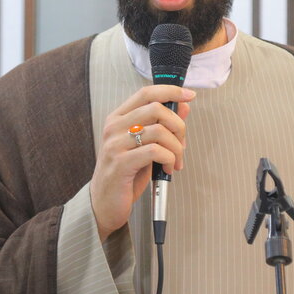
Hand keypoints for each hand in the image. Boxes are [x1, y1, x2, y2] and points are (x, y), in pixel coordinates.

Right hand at [90, 84, 193, 242]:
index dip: (170, 91)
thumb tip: (183, 106)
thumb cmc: (125, 174)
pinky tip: (168, 168)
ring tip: (176, 161)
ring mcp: (115, 144)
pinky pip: (155, 151)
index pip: (146, 93)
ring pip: (159, 131)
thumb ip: (162, 125)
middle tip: (182, 143)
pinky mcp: (120, 163)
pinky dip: (169, 158)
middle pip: (156, 109)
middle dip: (178, 125)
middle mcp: (114, 127)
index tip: (189, 95)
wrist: (104, 203)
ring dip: (177, 147)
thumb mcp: (145, 145)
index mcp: (118, 118)